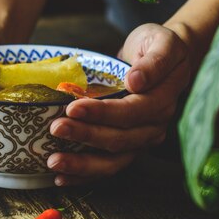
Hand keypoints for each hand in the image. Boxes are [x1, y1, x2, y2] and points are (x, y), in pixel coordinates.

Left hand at [47, 23, 191, 185]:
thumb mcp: (160, 41)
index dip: (102, 112)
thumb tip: (135, 81)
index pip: (131, 111)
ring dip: (82, 164)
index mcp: (163, 99)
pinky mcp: (130, 149)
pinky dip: (85, 175)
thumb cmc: (156, 46)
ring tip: (54, 161)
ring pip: (114, 161)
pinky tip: (62, 177)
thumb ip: (154, 61)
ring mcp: (142, 141)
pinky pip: (108, 167)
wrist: (164, 60)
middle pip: (119, 138)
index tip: (73, 107)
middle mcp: (154, 126)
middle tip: (55, 128)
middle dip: (85, 135)